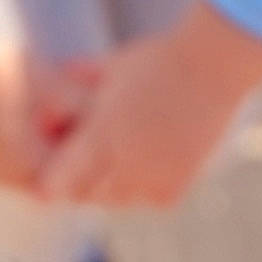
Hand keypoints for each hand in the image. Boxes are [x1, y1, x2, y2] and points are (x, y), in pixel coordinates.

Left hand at [39, 3, 261, 209]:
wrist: (212, 68)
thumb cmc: (155, 61)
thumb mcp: (108, 68)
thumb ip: (74, 80)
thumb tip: (49, 87)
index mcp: (101, 138)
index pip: (59, 183)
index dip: (53, 175)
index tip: (58, 158)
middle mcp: (125, 167)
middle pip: (85, 195)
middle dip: (80, 178)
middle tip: (87, 152)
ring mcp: (152, 180)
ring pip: (117, 200)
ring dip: (111, 184)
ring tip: (119, 150)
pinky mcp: (177, 187)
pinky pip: (147, 198)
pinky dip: (143, 186)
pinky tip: (146, 157)